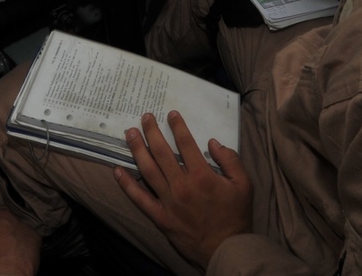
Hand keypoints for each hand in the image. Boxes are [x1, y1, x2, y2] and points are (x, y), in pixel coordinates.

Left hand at [114, 111, 251, 267]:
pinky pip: (139, 198)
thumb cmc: (236, 215)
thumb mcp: (244, 184)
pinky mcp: (160, 216)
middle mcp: (182, 185)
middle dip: (152, 132)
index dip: (177, 126)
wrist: (226, 248)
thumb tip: (213, 142)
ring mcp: (168, 201)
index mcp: (202, 175)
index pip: (186, 143)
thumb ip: (230, 160)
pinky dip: (127, 184)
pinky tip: (117, 171)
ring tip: (130, 133)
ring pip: (148, 170)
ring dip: (137, 150)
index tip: (171, 114)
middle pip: (162, 152)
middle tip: (145, 117)